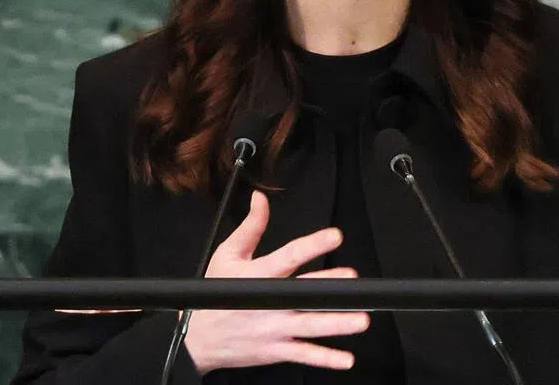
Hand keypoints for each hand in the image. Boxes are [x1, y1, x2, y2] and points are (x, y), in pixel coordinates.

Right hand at [183, 191, 369, 374]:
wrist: (197, 339)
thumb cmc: (215, 295)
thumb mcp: (227, 255)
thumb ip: (251, 226)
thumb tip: (260, 199)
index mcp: (259, 275)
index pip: (289, 256)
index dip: (312, 245)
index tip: (334, 236)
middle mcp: (270, 302)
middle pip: (304, 292)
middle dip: (328, 285)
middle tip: (351, 279)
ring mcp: (274, 328)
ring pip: (310, 326)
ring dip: (336, 323)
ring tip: (360, 319)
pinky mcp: (276, 350)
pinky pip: (304, 354)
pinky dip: (325, 358)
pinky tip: (346, 359)